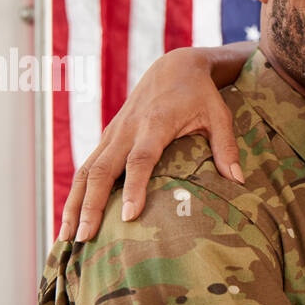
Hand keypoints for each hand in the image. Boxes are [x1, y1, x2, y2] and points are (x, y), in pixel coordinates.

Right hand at [58, 44, 242, 242]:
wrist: (174, 66)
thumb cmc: (200, 94)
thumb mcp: (219, 115)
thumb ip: (226, 147)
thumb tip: (238, 181)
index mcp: (155, 124)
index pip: (140, 160)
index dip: (133, 188)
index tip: (128, 216)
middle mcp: (126, 130)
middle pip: (100, 170)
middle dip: (90, 205)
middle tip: (84, 238)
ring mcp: (113, 134)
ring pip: (84, 171)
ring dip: (73, 204)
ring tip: (66, 238)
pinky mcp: (107, 138)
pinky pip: (85, 168)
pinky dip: (75, 194)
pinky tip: (70, 220)